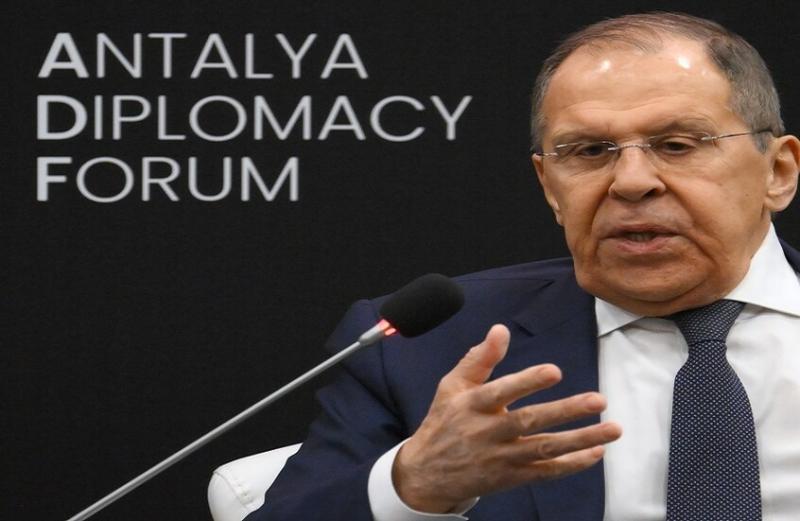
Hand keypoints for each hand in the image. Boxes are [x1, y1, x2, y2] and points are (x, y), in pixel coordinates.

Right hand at [392, 324, 621, 512]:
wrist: (428, 473)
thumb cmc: (445, 421)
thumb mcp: (452, 386)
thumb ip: (479, 358)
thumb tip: (500, 329)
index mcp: (472, 406)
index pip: (501, 392)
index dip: (527, 382)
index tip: (554, 371)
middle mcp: (488, 432)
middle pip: (530, 422)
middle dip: (566, 411)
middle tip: (598, 400)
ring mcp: (501, 458)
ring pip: (545, 449)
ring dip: (581, 439)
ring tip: (613, 428)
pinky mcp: (511, 477)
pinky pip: (546, 471)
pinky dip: (572, 464)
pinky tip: (596, 452)